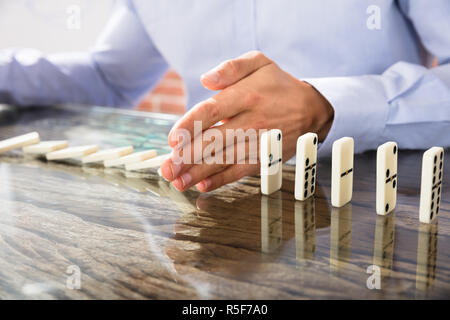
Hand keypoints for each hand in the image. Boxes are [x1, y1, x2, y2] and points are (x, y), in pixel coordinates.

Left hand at [160, 51, 333, 191]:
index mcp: (245, 96)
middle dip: (188, 157)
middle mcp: (251, 121)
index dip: (191, 126)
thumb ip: (231, 68)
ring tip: (177, 182)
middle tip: (167, 169)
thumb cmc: (278, 84)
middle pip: (214, 141)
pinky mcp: (264, 157)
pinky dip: (222, 180)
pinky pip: (241, 171)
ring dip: (199, 173)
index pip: (212, 111)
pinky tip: (203, 186)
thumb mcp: (259, 62)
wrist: (312, 108)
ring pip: (224, 160)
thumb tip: (205, 79)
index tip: (172, 139)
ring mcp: (258, 142)